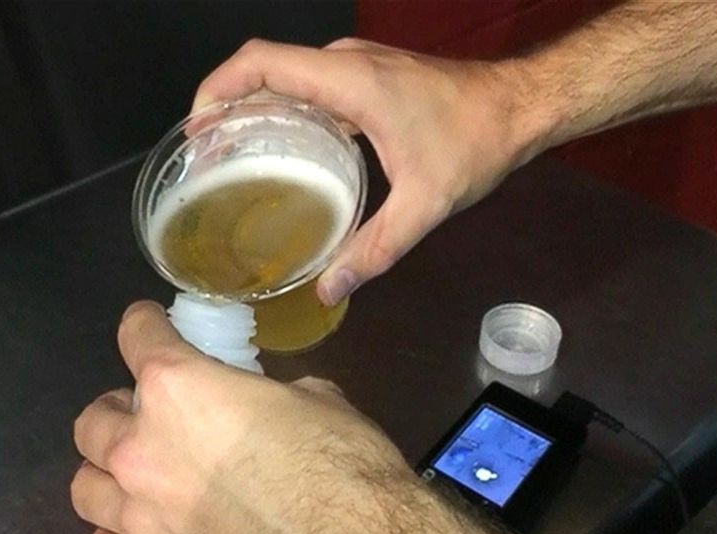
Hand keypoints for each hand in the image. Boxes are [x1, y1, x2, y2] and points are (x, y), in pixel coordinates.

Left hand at [71, 300, 520, 533]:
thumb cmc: (339, 464)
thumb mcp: (316, 400)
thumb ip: (271, 393)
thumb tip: (272, 400)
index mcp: (178, 389)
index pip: (137, 337)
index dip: (145, 325)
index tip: (149, 325)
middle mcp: (141, 449)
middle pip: (92, 420)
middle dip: (118, 410)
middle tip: (148, 413)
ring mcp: (140, 515)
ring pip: (85, 487)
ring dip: (108, 473)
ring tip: (138, 473)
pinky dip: (120, 532)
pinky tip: (146, 527)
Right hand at [193, 38, 544, 306]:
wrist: (521, 105)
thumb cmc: (475, 141)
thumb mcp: (425, 203)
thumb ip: (375, 248)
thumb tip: (329, 290)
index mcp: (348, 79)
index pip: (259, 62)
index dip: (215, 89)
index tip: (195, 134)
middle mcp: (344, 61)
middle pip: (262, 70)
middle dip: (224, 109)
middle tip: (206, 164)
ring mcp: (355, 64)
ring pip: (285, 77)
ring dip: (253, 110)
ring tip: (232, 163)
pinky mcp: (366, 75)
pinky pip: (308, 86)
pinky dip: (283, 112)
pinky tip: (282, 156)